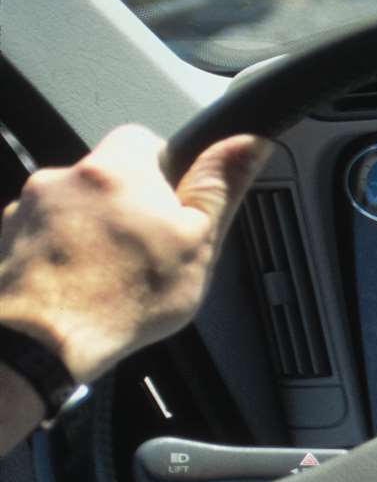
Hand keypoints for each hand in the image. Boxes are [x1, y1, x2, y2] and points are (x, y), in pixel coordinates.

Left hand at [0, 125, 270, 382]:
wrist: (43, 341)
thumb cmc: (124, 297)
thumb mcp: (197, 242)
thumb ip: (220, 187)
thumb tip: (249, 143)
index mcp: (118, 169)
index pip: (146, 140)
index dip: (165, 172)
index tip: (172, 208)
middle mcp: (65, 177)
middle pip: (106, 179)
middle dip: (126, 207)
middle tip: (146, 251)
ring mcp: (28, 208)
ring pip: (72, 209)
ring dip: (90, 232)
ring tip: (109, 276)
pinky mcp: (7, 238)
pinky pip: (42, 237)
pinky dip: (59, 255)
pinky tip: (78, 286)